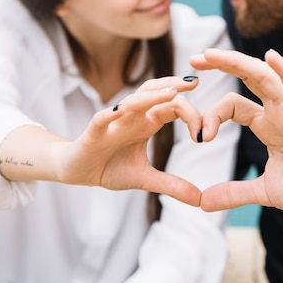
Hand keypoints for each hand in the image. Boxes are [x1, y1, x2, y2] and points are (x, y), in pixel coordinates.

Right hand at [0, 76, 202, 205]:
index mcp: (147, 123)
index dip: (191, 114)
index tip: (204, 134)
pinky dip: (109, 115)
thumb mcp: (145, 179)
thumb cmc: (110, 167)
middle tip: (195, 82)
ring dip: (150, 96)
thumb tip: (200, 200)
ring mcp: (112, 122)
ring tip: (170, 92)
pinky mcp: (92, 133)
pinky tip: (119, 111)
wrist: (77, 172)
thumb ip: (172, 185)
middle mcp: (132, 117)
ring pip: (131, 101)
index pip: (172, 107)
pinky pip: (101, 120)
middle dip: (173, 86)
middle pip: (154, 93)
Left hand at [190, 48, 282, 215]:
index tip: (199, 136)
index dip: (211, 115)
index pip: (232, 106)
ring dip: (239, 63)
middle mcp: (278, 113)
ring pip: (266, 79)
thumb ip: (234, 193)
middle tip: (193, 58)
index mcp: (267, 125)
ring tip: (212, 53)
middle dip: (221, 65)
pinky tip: (271, 57)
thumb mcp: (265, 192)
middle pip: (247, 79)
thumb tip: (202, 203)